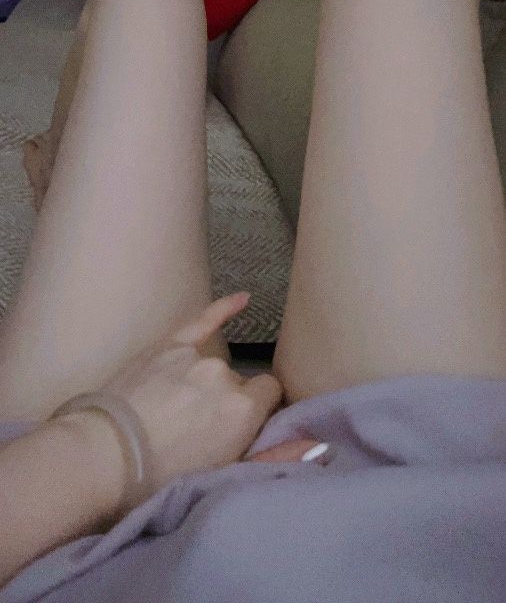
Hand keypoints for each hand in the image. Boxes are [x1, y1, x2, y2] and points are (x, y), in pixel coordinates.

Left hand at [97, 292, 286, 495]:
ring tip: (176, 412)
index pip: (270, 394)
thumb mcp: (223, 475)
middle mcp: (223, 376)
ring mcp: (194, 357)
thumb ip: (277, 456)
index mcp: (242, 409)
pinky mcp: (167, 346)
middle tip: (199, 431)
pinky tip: (243, 299)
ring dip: (205, 383)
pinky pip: (202, 320)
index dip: (258, 410)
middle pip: (238, 384)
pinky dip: (223, 308)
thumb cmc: (160, 477)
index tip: (242, 427)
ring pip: (213, 366)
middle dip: (226, 403)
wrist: (102, 456)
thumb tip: (320, 446)